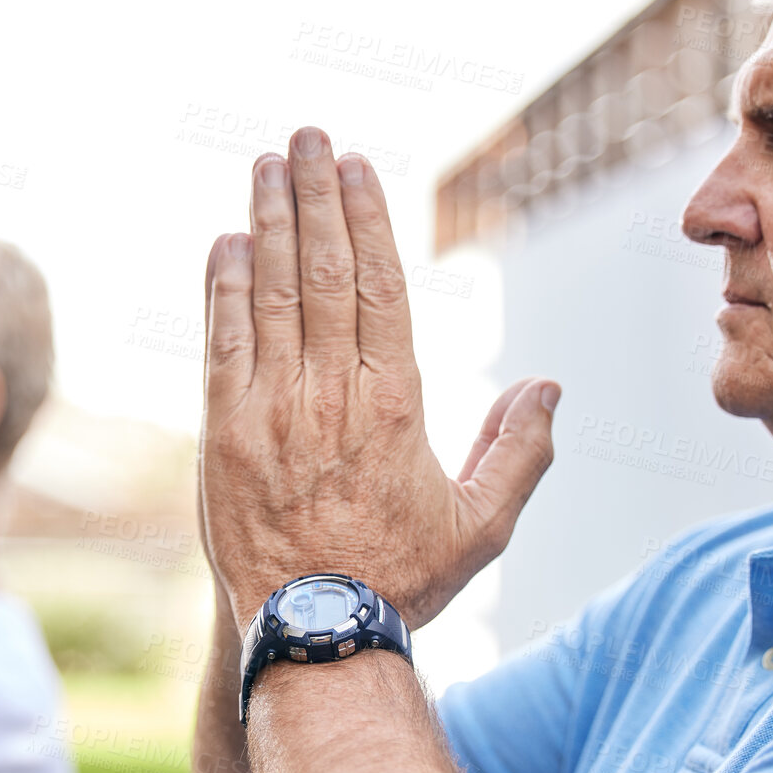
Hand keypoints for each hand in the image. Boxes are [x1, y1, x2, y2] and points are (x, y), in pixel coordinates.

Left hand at [200, 126, 560, 633]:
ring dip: (266, 223)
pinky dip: (223, 289)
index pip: (378, 285)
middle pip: (320, 271)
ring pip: (268, 295)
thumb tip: (549, 386)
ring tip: (266, 167)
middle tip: (307, 138)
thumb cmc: (404, 581)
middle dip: (313, 196)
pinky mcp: (223, 435)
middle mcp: (329, 393)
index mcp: (395, 402)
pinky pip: (222, 344)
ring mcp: (269, 410)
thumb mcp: (484, 525)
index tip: (356, 169)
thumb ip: (520, 451)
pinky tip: (226, 245)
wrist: (315, 634)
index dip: (365, 219)